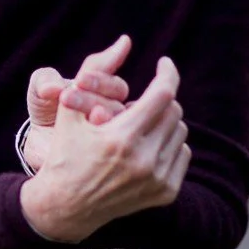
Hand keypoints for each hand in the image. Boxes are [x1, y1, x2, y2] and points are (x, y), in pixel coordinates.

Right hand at [20, 56, 190, 242]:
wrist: (66, 206)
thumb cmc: (65, 151)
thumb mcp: (69, 108)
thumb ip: (94, 70)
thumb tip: (126, 41)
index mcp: (121, 138)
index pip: (162, 95)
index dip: (167, 73)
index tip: (163, 63)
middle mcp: (143, 161)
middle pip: (173, 111)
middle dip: (158, 100)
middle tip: (137, 103)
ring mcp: (157, 180)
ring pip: (180, 131)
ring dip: (163, 121)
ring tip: (138, 126)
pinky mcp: (165, 192)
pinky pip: (183, 152)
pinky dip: (169, 143)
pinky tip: (146, 145)